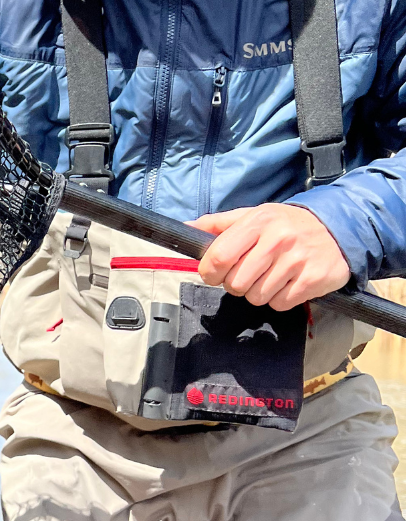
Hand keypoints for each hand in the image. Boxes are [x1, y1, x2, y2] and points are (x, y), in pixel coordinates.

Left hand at [189, 203, 350, 310]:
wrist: (335, 229)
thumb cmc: (283, 224)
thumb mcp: (251, 216)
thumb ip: (217, 224)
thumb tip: (185, 229)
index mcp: (257, 222)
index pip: (220, 255)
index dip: (209, 271)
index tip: (211, 274)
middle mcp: (277, 240)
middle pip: (236, 283)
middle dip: (234, 284)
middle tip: (244, 275)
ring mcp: (297, 261)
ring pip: (257, 297)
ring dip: (256, 293)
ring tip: (267, 277)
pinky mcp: (314, 280)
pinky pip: (280, 304)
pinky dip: (278, 299)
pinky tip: (285, 284)